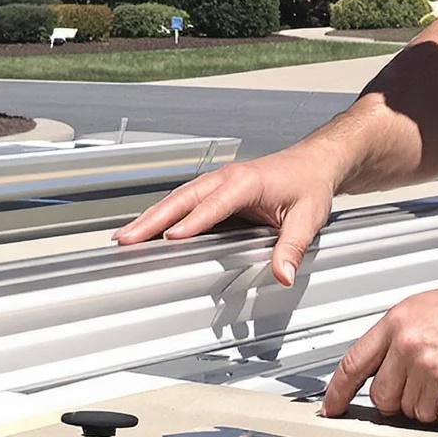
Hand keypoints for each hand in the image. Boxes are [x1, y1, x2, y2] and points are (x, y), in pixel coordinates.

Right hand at [112, 144, 343, 284]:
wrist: (313, 162)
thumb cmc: (308, 185)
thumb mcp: (307, 218)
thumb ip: (292, 247)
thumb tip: (282, 274)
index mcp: (245, 182)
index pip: (212, 205)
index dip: (192, 222)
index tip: (171, 238)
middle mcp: (225, 178)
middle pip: (181, 199)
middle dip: (152, 219)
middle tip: (127, 239)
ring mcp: (217, 182)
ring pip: (176, 199)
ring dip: (150, 217)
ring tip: (125, 237)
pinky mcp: (215, 189)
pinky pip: (183, 201)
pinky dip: (162, 214)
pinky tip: (147, 229)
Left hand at [321, 276, 437, 426]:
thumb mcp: (431, 308)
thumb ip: (401, 335)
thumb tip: (381, 366)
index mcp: (399, 322)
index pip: (353, 364)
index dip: (338, 391)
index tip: (331, 407)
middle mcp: (411, 345)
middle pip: (383, 397)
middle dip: (399, 400)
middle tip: (425, 387)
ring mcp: (433, 370)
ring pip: (414, 413)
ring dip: (433, 405)